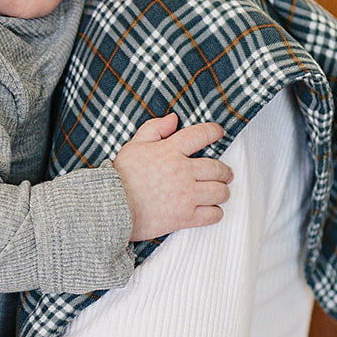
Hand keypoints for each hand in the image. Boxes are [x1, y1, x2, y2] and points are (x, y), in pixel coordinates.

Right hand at [113, 113, 231, 240]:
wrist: (111, 207)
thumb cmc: (120, 178)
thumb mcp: (133, 146)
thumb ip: (154, 129)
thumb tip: (173, 119)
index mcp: (170, 151)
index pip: (201, 134)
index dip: (214, 131)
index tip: (219, 133)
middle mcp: (182, 171)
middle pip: (217, 168)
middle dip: (224, 171)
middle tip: (225, 173)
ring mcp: (185, 195)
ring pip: (219, 192)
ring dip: (222, 191)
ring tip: (220, 192)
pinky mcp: (184, 217)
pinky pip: (212, 215)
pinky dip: (216, 212)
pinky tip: (212, 210)